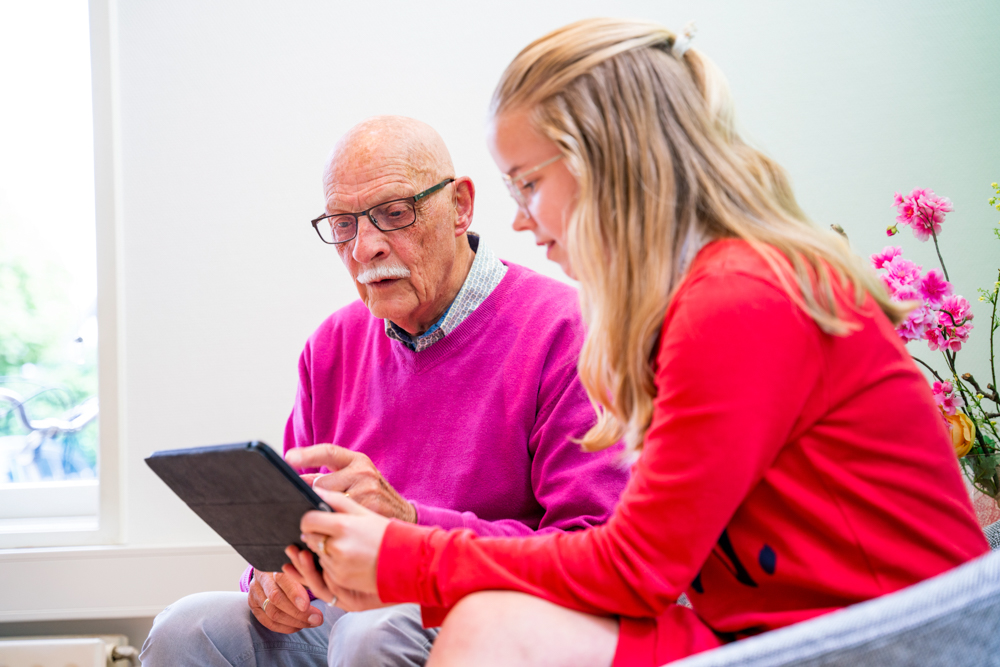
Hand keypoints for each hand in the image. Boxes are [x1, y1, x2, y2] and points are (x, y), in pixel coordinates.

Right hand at [247, 569, 324, 633]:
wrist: (271, 567)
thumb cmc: (293, 565)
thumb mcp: (300, 563)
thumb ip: (308, 572)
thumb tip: (326, 585)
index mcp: (274, 563)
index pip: (283, 579)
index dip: (295, 593)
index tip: (307, 605)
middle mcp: (262, 578)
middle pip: (277, 599)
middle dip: (298, 612)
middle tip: (317, 618)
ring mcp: (255, 592)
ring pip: (272, 612)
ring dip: (294, 621)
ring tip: (311, 623)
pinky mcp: (253, 605)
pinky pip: (267, 621)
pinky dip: (283, 627)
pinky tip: (298, 626)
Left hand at [286, 445, 416, 522]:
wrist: (404, 514)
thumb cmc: (372, 494)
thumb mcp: (355, 478)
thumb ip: (328, 477)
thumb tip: (297, 481)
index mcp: (358, 460)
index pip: (328, 452)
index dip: (307, 455)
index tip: (287, 458)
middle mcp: (364, 473)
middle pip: (322, 484)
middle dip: (313, 497)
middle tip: (302, 506)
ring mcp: (368, 492)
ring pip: (328, 505)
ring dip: (320, 514)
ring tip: (317, 522)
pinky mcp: (370, 512)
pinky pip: (340, 520)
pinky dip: (331, 528)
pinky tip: (329, 533)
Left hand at [290, 487, 390, 604]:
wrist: (406, 560)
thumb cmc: (385, 532)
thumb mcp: (364, 511)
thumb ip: (337, 500)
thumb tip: (314, 492)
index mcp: (342, 525)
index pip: (308, 521)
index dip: (309, 520)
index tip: (314, 520)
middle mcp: (337, 546)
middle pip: (309, 538)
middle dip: (316, 535)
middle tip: (330, 532)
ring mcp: (337, 565)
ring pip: (317, 555)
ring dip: (324, 550)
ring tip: (345, 545)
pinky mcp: (340, 579)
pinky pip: (325, 569)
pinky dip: (332, 563)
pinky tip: (348, 558)